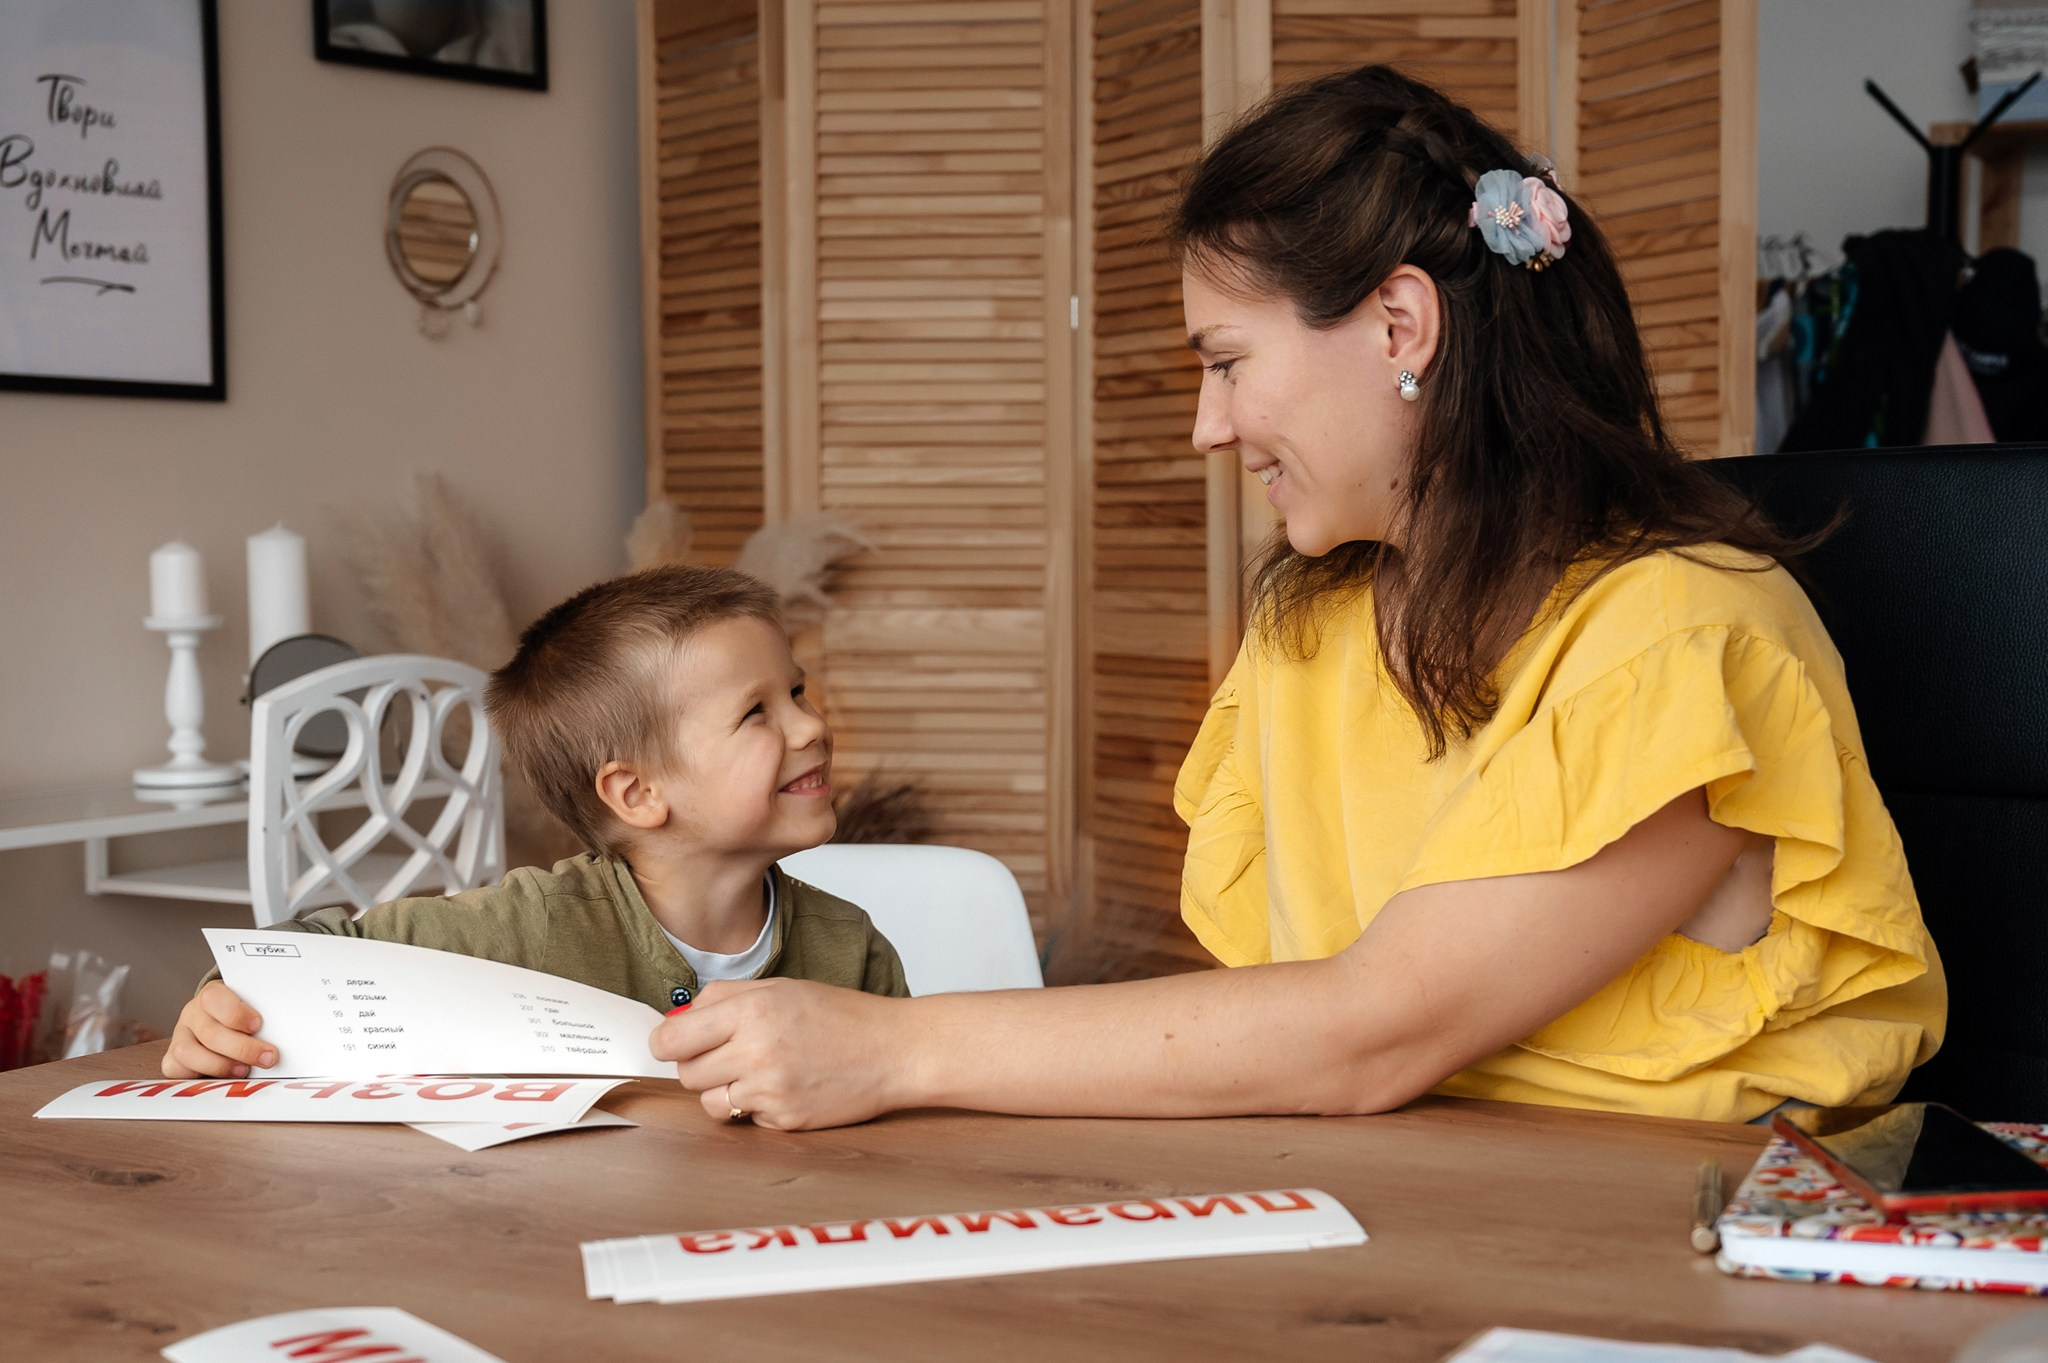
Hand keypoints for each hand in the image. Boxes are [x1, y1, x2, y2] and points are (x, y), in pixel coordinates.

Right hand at [163, 981, 276, 1078]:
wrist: (219, 1023)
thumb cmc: (243, 1017)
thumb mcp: (253, 1009)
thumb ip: (264, 1019)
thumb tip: (285, 1033)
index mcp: (212, 995)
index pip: (214, 999)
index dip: (236, 1014)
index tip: (258, 1025)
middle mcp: (192, 1014)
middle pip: (210, 1032)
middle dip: (242, 1048)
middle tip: (268, 1057)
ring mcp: (180, 1037)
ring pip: (189, 1053)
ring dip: (221, 1065)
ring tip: (245, 1070)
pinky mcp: (173, 1059)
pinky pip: (176, 1070)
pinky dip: (199, 1076)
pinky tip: (222, 1078)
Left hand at [648, 978, 911, 1129]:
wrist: (893, 1051)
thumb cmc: (840, 1015)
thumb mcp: (781, 987)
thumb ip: (724, 998)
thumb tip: (676, 1019)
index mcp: (751, 1010)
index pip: (672, 1039)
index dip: (666, 1043)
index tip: (672, 1044)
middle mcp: (756, 1050)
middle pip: (686, 1074)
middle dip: (700, 1065)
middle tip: (728, 1054)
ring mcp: (770, 1090)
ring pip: (710, 1103)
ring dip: (724, 1091)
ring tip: (758, 1072)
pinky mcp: (785, 1120)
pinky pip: (746, 1119)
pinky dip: (758, 1107)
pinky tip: (786, 1087)